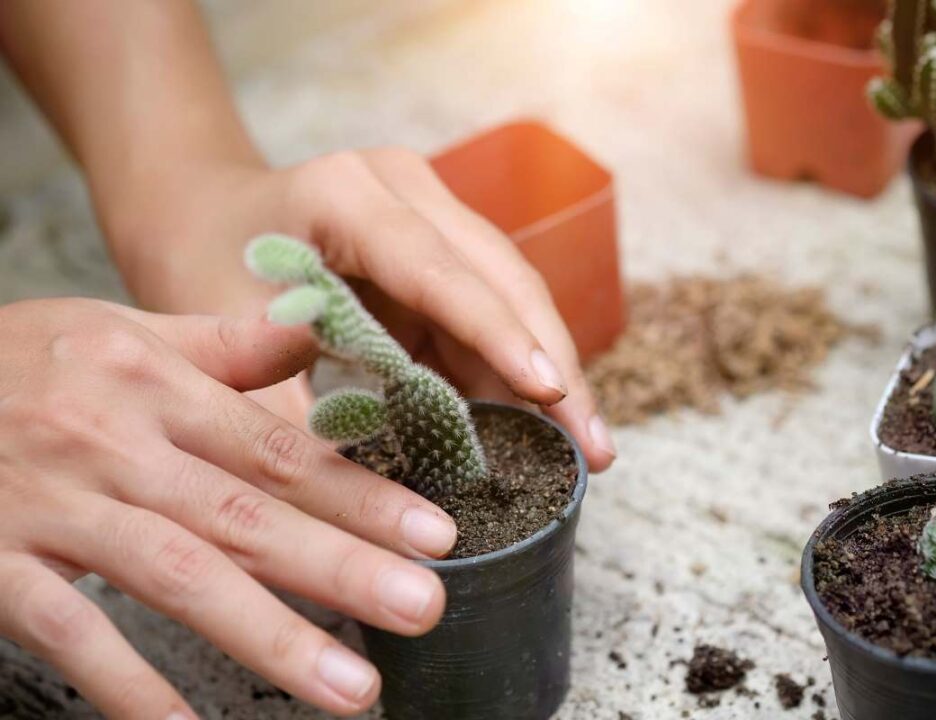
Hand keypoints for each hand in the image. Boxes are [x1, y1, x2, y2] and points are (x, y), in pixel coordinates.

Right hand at [0, 298, 456, 717]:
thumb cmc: (18, 363)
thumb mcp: (118, 333)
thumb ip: (222, 343)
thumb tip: (315, 334)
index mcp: (152, 381)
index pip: (276, 446)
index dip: (358, 492)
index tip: (433, 533)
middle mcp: (113, 441)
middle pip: (245, 514)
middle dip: (340, 566)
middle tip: (423, 608)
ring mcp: (52, 506)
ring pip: (177, 575)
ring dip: (269, 634)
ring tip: (351, 687)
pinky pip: (69, 631)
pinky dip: (129, 683)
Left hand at [112, 148, 616, 471]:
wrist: (197, 206)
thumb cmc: (198, 256)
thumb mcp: (219, 325)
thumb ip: (276, 400)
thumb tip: (343, 498)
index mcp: (349, 193)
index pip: (438, 268)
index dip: (496, 333)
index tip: (550, 392)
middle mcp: (407, 191)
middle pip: (502, 279)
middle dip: (551, 365)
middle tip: (592, 448)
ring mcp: (432, 216)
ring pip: (510, 300)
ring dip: (545, 377)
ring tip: (582, 451)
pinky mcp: (440, 252)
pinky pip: (486, 318)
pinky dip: (508, 375)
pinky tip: (537, 427)